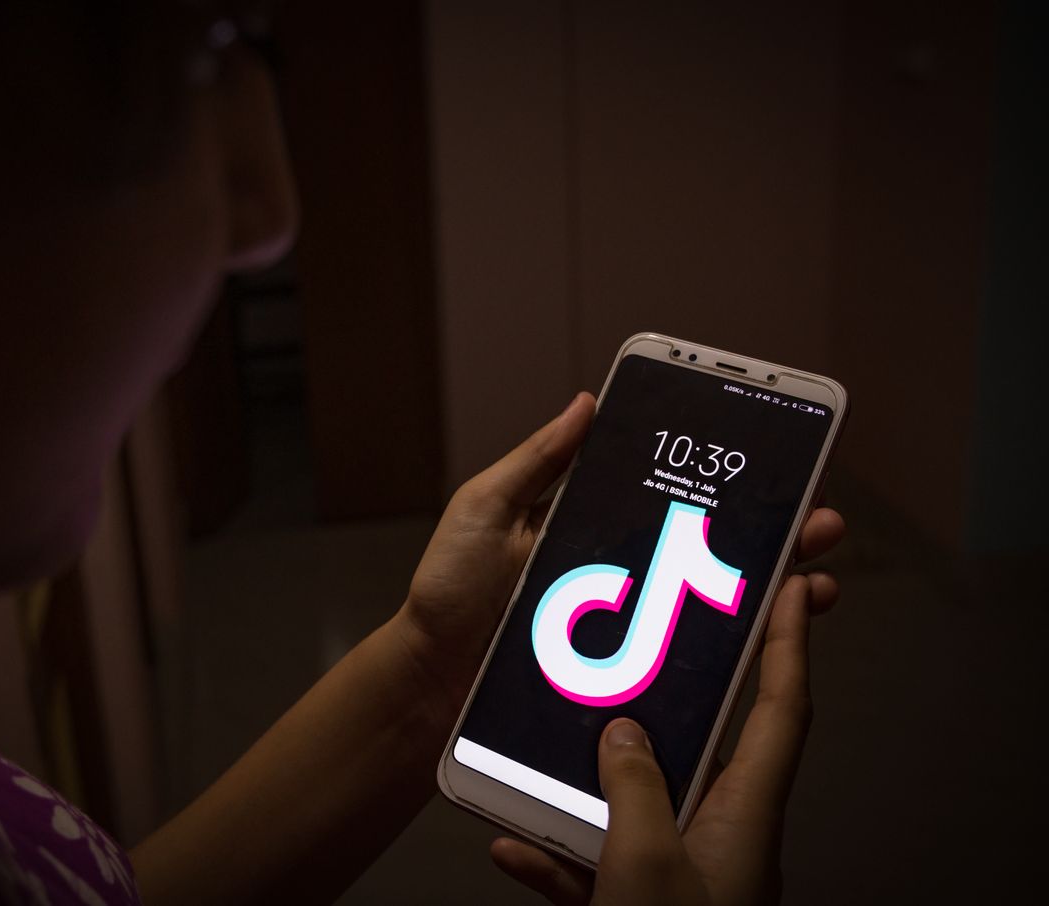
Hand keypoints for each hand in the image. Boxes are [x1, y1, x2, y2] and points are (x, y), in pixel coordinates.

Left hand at [392, 391, 843, 728]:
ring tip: (812, 574)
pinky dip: (732, 646)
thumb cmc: (447, 593)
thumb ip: (536, 461)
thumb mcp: (484, 509)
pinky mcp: (621, 672)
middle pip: (705, 548)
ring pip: (710, 601)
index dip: (716, 482)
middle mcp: (616, 573)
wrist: (429, 680)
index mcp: (588, 528)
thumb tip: (585, 402)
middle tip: (817, 520)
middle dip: (768, 533)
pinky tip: (768, 635)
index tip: (768, 462)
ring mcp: (622, 624)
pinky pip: (684, 657)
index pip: (664, 497)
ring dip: (768, 587)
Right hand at [489, 570, 844, 905]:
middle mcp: (719, 838)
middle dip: (665, 703)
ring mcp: (680, 874)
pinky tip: (510, 842)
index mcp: (745, 816)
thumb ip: (636, 792)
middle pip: (698, 749)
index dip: (788, 646)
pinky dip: (555, 854)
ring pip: (635, 806)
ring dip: (585, 785)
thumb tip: (626, 736)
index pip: (781, 711)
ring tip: (541, 752)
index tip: (785, 591)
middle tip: (636, 651)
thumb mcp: (648, 869)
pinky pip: (596, 866)